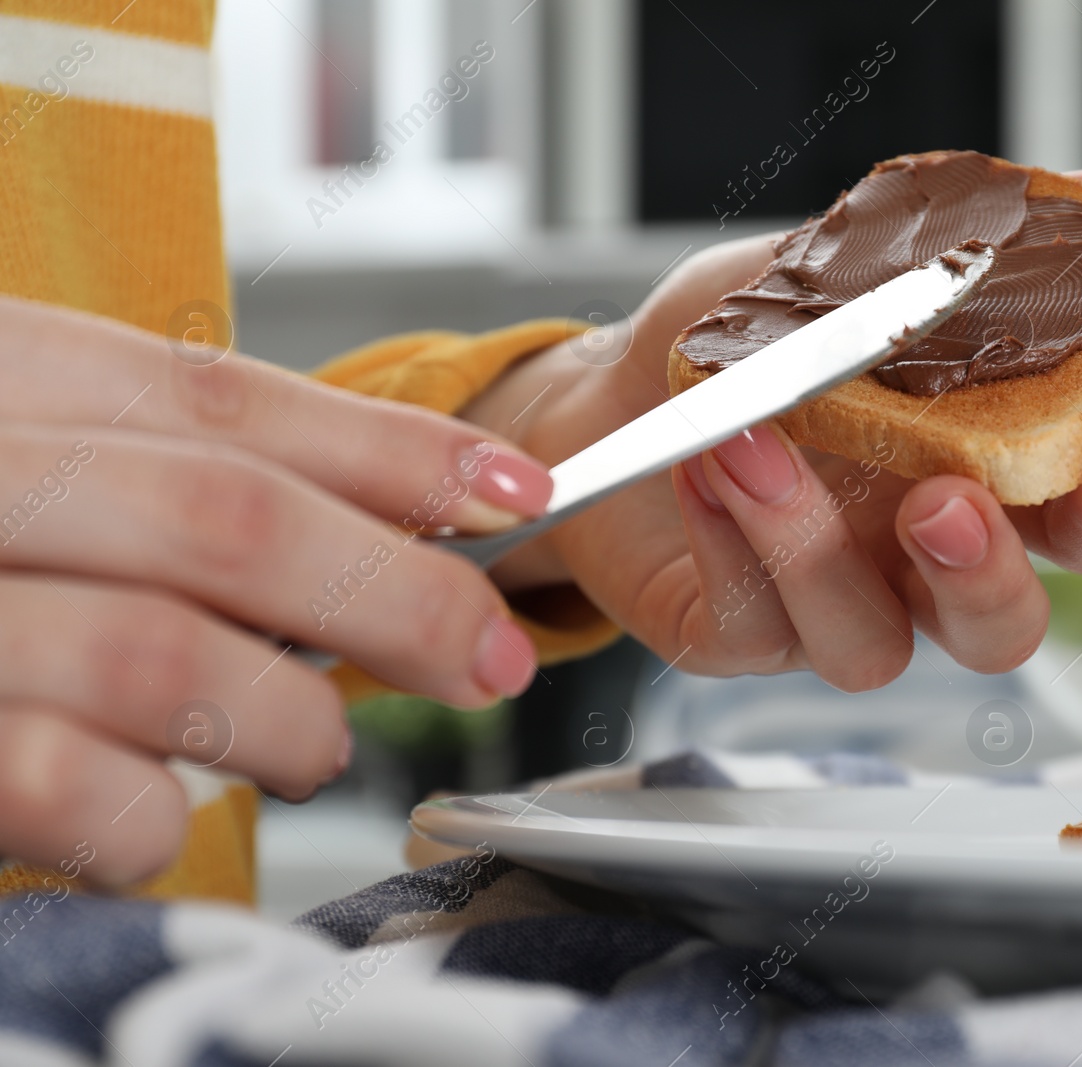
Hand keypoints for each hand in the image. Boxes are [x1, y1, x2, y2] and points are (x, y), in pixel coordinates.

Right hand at [0, 298, 552, 882]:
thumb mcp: (24, 462)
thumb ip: (156, 479)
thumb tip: (384, 530)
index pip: (226, 396)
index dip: (391, 449)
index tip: (514, 491)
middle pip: (224, 518)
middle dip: (395, 592)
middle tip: (487, 654)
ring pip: (159, 658)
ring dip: (283, 720)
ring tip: (309, 744)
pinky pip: (74, 790)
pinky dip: (157, 821)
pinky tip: (161, 818)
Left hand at [465, 169, 1081, 689]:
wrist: (613, 387)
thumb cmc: (740, 343)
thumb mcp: (846, 266)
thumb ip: (968, 247)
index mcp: (966, 479)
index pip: (1071, 524)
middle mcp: (909, 562)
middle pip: (999, 628)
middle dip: (986, 576)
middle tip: (942, 503)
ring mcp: (827, 607)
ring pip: (871, 648)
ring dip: (817, 549)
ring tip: (756, 441)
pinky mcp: (737, 635)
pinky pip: (752, 624)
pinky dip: (730, 540)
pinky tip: (703, 463)